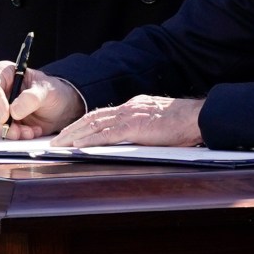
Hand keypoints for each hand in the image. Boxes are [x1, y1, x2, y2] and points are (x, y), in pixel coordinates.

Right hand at [0, 62, 83, 139]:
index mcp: (5, 73)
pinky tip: (30, 133)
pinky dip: (14, 136)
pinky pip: (0, 132)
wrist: (59, 108)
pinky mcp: (1, 122)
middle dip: (1, 123)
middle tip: (17, 132)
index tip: (6, 116)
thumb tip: (14, 111)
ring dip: (10, 132)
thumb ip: (32, 98)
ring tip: (30, 132)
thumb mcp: (47, 91)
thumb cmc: (52, 92)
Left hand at [56, 95, 203, 148]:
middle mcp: (129, 107)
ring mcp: (131, 116)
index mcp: (135, 106)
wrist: (198, 117)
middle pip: (93, 117)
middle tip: (55, 140)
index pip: (103, 114)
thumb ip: (144, 126)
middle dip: (72, 129)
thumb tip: (135, 136)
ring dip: (73, 136)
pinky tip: (77, 147)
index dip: (84, 123)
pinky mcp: (134, 128)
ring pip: (94, 125)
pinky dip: (88, 141)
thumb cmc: (185, 122)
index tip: (71, 132)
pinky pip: (106, 135)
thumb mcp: (159, 121)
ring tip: (59, 145)